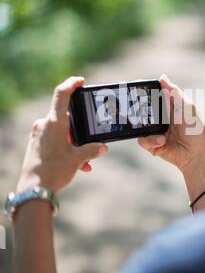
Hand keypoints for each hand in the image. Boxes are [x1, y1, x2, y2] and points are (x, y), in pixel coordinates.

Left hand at [16, 76, 107, 193]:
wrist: (33, 191)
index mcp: (54, 122)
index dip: (72, 83)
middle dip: (80, 128)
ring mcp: (38, 135)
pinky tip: (78, 165)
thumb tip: (102, 147)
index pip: (62, 94)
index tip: (81, 81)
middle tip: (91, 139)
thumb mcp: (77, 159)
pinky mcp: (36, 145)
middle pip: (65, 117)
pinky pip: (54, 140)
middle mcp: (44, 125)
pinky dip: (66, 148)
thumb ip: (91, 150)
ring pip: (61, 131)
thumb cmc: (54, 171)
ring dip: (74, 143)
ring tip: (85, 160)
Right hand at [138, 74, 204, 206]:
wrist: (196, 154)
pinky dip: (151, 140)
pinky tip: (162, 141)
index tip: (139, 92)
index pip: (152, 98)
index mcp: (168, 108)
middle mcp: (160, 119)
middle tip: (143, 113)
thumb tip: (162, 77)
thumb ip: (174, 92)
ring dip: (150, 130)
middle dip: (141, 113)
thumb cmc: (195, 130)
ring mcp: (155, 132)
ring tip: (163, 135)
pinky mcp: (152, 145)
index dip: (145, 95)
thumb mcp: (186, 107)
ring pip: (140, 126)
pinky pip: (142, 140)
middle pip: (142, 111)